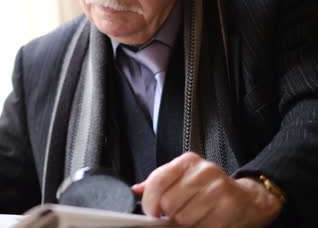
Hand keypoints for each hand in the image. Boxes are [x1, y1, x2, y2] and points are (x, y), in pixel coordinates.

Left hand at [132, 152, 282, 226]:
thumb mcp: (183, 177)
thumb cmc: (209, 188)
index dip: (149, 202)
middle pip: (169, 202)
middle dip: (170, 214)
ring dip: (185, 224)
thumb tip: (136, 189)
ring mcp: (218, 188)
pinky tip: (205, 221)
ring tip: (193, 217)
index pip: (158, 181)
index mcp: (187, 161)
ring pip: (184, 218)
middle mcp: (203, 171)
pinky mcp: (229, 207)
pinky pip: (202, 227)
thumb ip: (159, 182)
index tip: (151, 213)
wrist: (247, 198)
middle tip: (177, 215)